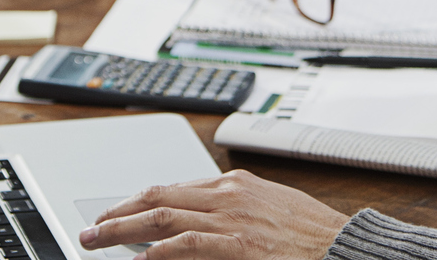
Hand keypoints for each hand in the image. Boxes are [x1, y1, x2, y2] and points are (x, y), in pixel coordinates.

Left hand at [79, 169, 349, 259]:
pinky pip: (185, 245)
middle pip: (158, 196)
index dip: (138, 201)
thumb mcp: (271, 207)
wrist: (345, 247)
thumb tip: (202, 217)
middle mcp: (228, 195)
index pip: (173, 187)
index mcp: (236, 184)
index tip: (116, 213)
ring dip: (121, 229)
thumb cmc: (313, 235)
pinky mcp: (237, 245)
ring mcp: (231, 219)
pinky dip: (156, 252)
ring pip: (161, 216)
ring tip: (95, 240)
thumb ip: (236, 207)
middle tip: (91, 226)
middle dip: (118, 211)